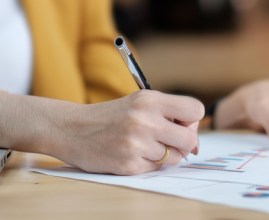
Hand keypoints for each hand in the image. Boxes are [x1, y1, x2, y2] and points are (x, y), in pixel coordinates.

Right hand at [55, 90, 203, 174]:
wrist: (73, 129)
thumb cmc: (112, 116)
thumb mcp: (140, 102)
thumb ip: (169, 113)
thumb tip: (196, 140)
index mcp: (150, 99)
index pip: (196, 110)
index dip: (192, 120)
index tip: (181, 124)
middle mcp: (145, 120)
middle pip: (190, 139)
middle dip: (184, 143)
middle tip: (169, 141)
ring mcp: (136, 143)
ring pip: (175, 158)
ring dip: (166, 156)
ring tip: (147, 146)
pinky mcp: (128, 164)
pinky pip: (155, 169)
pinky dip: (148, 164)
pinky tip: (133, 154)